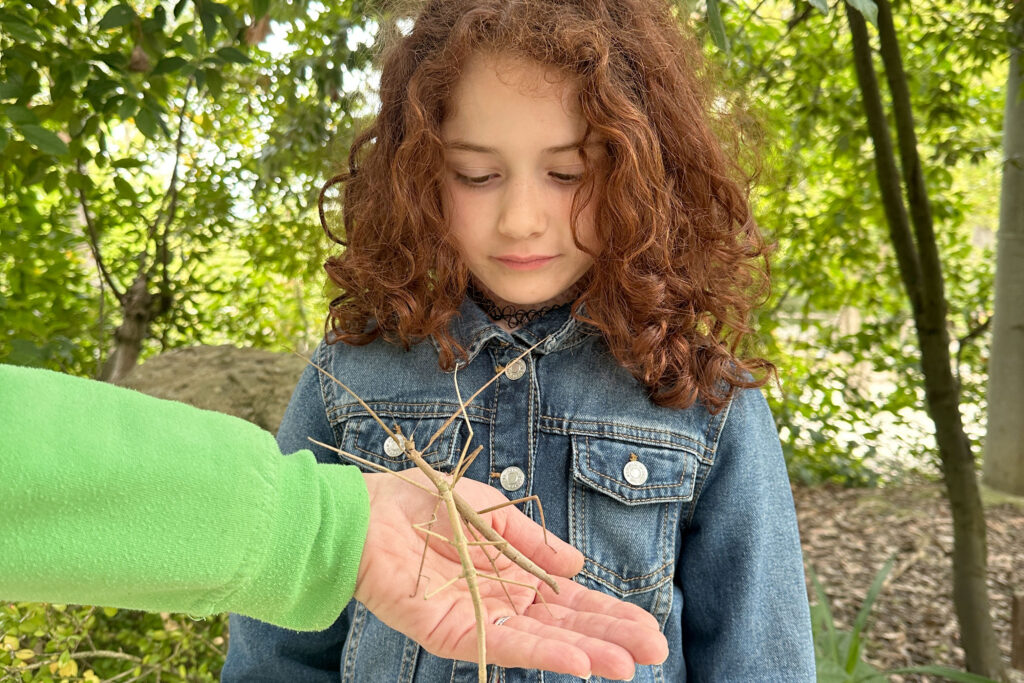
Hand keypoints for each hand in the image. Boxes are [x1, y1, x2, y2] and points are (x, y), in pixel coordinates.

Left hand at [355, 469, 668, 679]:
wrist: (366, 512)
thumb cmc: (423, 502)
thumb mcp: (490, 510)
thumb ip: (532, 541)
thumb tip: (578, 567)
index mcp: (515, 572)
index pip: (572, 599)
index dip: (609, 613)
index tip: (648, 626)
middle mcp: (504, 601)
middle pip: (566, 625)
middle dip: (611, 638)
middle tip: (655, 651)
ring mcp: (480, 619)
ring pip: (542, 641)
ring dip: (586, 652)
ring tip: (628, 666)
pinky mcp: (453, 632)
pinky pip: (503, 645)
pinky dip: (541, 654)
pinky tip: (578, 662)